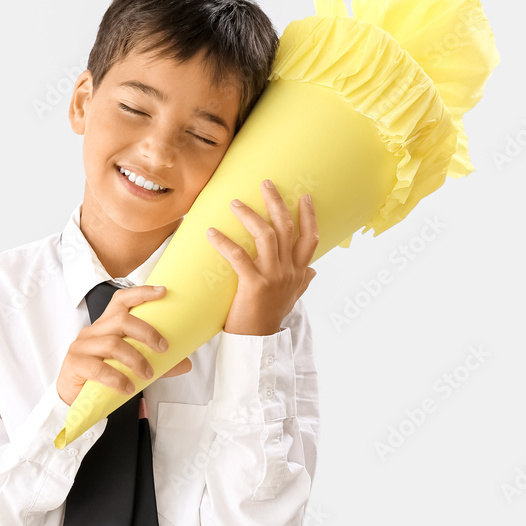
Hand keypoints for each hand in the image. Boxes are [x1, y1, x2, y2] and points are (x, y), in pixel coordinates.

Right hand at [56, 285, 193, 405]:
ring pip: (112, 344)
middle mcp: (93, 331)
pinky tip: (128, 387)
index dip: (141, 293)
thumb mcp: (131, 366)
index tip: (163, 292)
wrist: (74, 396)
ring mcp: (82, 346)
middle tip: (163, 348)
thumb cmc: (103, 374)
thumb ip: (157, 363)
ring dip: (135, 359)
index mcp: (107, 325)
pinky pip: (99, 368)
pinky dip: (117, 378)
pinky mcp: (75, 363)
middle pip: (121, 320)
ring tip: (147, 374)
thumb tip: (185, 363)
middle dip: (146, 332)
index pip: (121, 300)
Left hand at [206, 179, 318, 335]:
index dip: (309, 216)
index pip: (311, 238)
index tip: (304, 196)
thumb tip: (314, 270)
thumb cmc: (272, 317)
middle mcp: (290, 271)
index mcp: (299, 272)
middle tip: (265, 183)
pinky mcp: (254, 285)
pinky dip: (224, 242)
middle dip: (276, 203)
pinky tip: (211, 233)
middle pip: (287, 229)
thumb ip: (303, 281)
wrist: (259, 342)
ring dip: (250, 216)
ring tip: (234, 203)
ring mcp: (274, 277)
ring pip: (267, 236)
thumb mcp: (292, 298)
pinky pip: (239, 257)